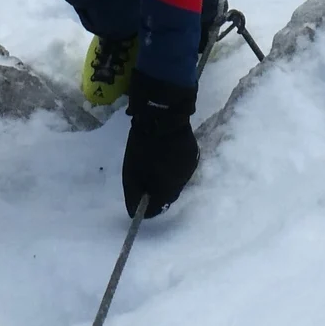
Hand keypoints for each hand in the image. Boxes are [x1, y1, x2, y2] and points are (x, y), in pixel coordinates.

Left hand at [123, 70, 198, 216]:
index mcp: (168, 187)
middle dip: (156, 193)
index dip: (147, 208)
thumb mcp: (131, 170)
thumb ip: (134, 193)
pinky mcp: (193, 154)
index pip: (157, 208)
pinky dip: (172, 168)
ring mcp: (190, 167)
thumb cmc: (144, 143)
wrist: (164, 113)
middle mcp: (183, 181)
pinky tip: (164, 157)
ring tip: (154, 168)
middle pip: (168, 195)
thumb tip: (135, 212)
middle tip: (144, 184)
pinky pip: (181, 169)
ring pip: (176, 182)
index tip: (138, 205)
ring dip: (165, 180)